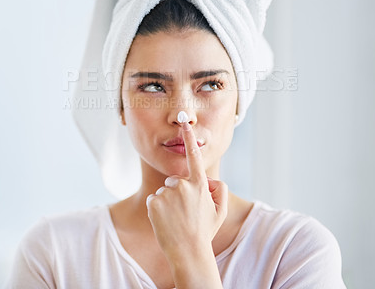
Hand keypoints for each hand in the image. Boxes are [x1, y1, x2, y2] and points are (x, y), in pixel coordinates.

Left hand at [146, 121, 227, 259]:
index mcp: (200, 184)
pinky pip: (153, 200)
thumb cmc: (204, 231)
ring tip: (175, 219)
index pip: (194, 156)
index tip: (183, 122)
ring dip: (167, 202)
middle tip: (184, 212)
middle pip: (175, 181)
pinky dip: (157, 209)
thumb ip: (220, 189)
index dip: (189, 137)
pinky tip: (165, 220)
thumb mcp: (220, 210)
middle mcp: (183, 185)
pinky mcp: (154, 202)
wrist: (188, 253)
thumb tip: (209, 180)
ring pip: (164, 192)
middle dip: (177, 192)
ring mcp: (168, 193)